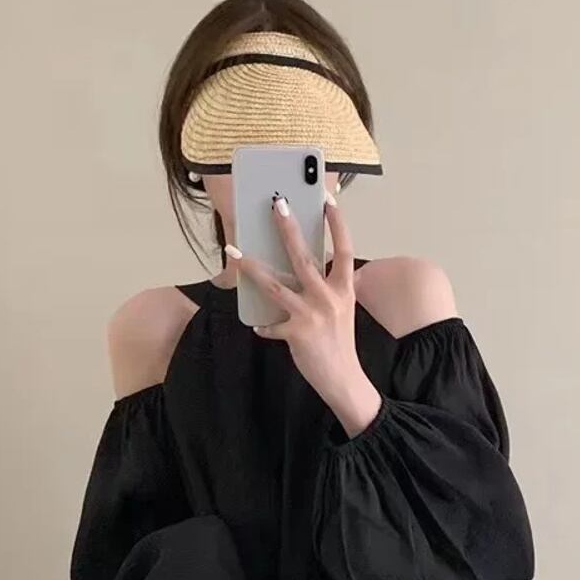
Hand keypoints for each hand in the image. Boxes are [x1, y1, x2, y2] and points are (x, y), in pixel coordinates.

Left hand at [230, 196, 381, 437]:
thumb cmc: (339, 342)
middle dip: (288, 228)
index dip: (337, 224)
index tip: (328, 201)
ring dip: (251, 267)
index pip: (344, 249)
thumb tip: (298, 269)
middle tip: (276, 204)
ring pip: (275, 285)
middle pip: (304, 257)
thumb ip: (326, 289)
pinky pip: (270, 324)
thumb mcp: (341, 310)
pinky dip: (264, 326)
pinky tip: (259, 327)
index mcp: (344, 289)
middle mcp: (330, 297)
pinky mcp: (296, 333)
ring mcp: (312, 314)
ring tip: (234, 252)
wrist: (343, 379)